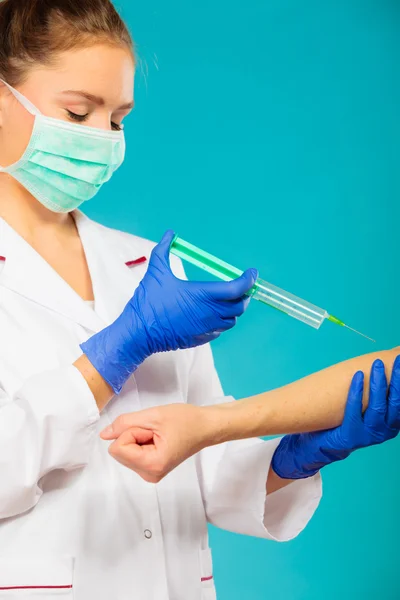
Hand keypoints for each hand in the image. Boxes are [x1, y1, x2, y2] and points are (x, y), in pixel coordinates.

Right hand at [81, 230, 256, 393]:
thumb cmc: (148, 302)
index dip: (248, 280)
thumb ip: (164, 250)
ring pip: (232, 320)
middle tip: (242, 285)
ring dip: (234, 309)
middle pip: (240, 305)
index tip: (251, 273)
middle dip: (244, 294)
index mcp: (203, 295)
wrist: (139, 333)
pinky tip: (213, 313)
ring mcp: (206, 328)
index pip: (237, 288)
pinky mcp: (201, 338)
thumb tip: (170, 234)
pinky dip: (222, 320)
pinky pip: (220, 330)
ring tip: (229, 299)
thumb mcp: (156, 271)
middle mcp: (210, 313)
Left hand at [99, 403, 216, 481]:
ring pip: (124, 452)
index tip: (152, 429)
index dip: (132, 432)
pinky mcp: (152, 470)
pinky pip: (132, 454)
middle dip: (134, 436)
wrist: (206, 427)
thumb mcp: (153, 416)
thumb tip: (104, 435)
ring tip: (159, 435)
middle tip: (156, 431)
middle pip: (119, 452)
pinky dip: (140, 443)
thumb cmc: (186, 420)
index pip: (118, 448)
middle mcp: (149, 475)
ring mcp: (151, 474)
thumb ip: (125, 423)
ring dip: (137, 439)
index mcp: (151, 465)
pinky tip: (158, 439)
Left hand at [271, 356, 399, 478]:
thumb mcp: (368, 411)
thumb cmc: (351, 421)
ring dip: (378, 383)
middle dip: (397, 381)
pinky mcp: (351, 434)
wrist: (326, 444)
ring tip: (377, 364)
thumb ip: (378, 396)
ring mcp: (368, 434)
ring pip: (377, 407)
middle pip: (394, 404)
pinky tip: (357, 375)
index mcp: (392, 424)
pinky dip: (356, 391)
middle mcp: (384, 431)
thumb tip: (382, 367)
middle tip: (397, 360)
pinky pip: (354, 410)